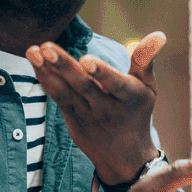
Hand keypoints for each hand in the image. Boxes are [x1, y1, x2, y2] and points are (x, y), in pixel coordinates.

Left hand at [26, 32, 166, 183]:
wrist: (124, 157)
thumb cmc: (136, 112)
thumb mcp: (148, 89)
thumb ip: (145, 60)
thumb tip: (159, 34)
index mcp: (131, 98)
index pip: (115, 84)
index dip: (102, 72)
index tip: (86, 58)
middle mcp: (107, 109)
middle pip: (84, 86)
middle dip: (64, 66)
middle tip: (47, 47)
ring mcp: (87, 115)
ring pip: (65, 92)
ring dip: (47, 71)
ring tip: (33, 50)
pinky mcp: (72, 118)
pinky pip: (57, 97)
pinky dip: (45, 79)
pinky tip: (34, 60)